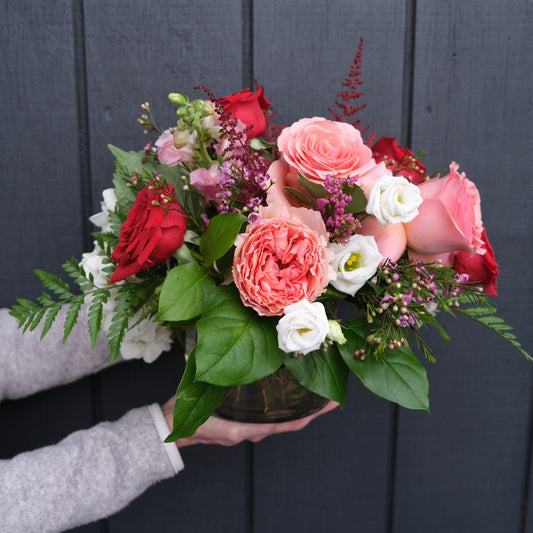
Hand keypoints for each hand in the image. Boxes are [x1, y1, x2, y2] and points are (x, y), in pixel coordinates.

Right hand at [161, 397, 337, 447]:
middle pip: (291, 420)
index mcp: (252, 430)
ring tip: (315, 387)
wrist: (173, 426)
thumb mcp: (216, 419)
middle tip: (331, 394)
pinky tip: (286, 387)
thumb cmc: (194, 423)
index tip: (332, 404)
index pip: (291, 424)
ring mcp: (249, 422)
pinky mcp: (242, 415)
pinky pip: (267, 410)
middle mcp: (255, 428)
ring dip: (299, 405)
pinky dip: (281, 401)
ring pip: (281, 415)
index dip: (312, 415)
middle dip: (312, 408)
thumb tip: (248, 404)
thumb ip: (235, 417)